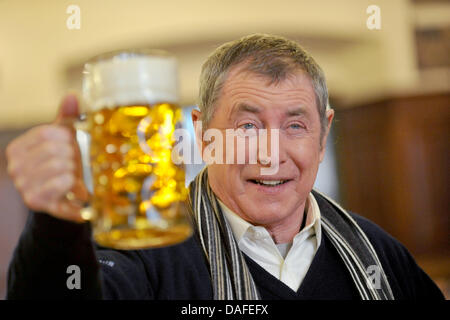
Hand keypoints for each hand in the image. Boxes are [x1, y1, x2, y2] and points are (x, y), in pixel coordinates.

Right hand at [6, 94, 87, 221]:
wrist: (62, 199)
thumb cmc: (62, 165)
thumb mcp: (63, 140)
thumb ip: (67, 118)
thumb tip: (72, 95)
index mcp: (17, 149)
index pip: (46, 133)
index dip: (66, 138)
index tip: (71, 146)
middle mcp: (15, 168)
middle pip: (55, 151)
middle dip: (73, 156)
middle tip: (76, 164)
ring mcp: (23, 186)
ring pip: (61, 167)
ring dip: (76, 171)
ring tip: (75, 177)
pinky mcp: (37, 201)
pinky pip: (63, 184)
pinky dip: (76, 185)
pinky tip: (77, 189)